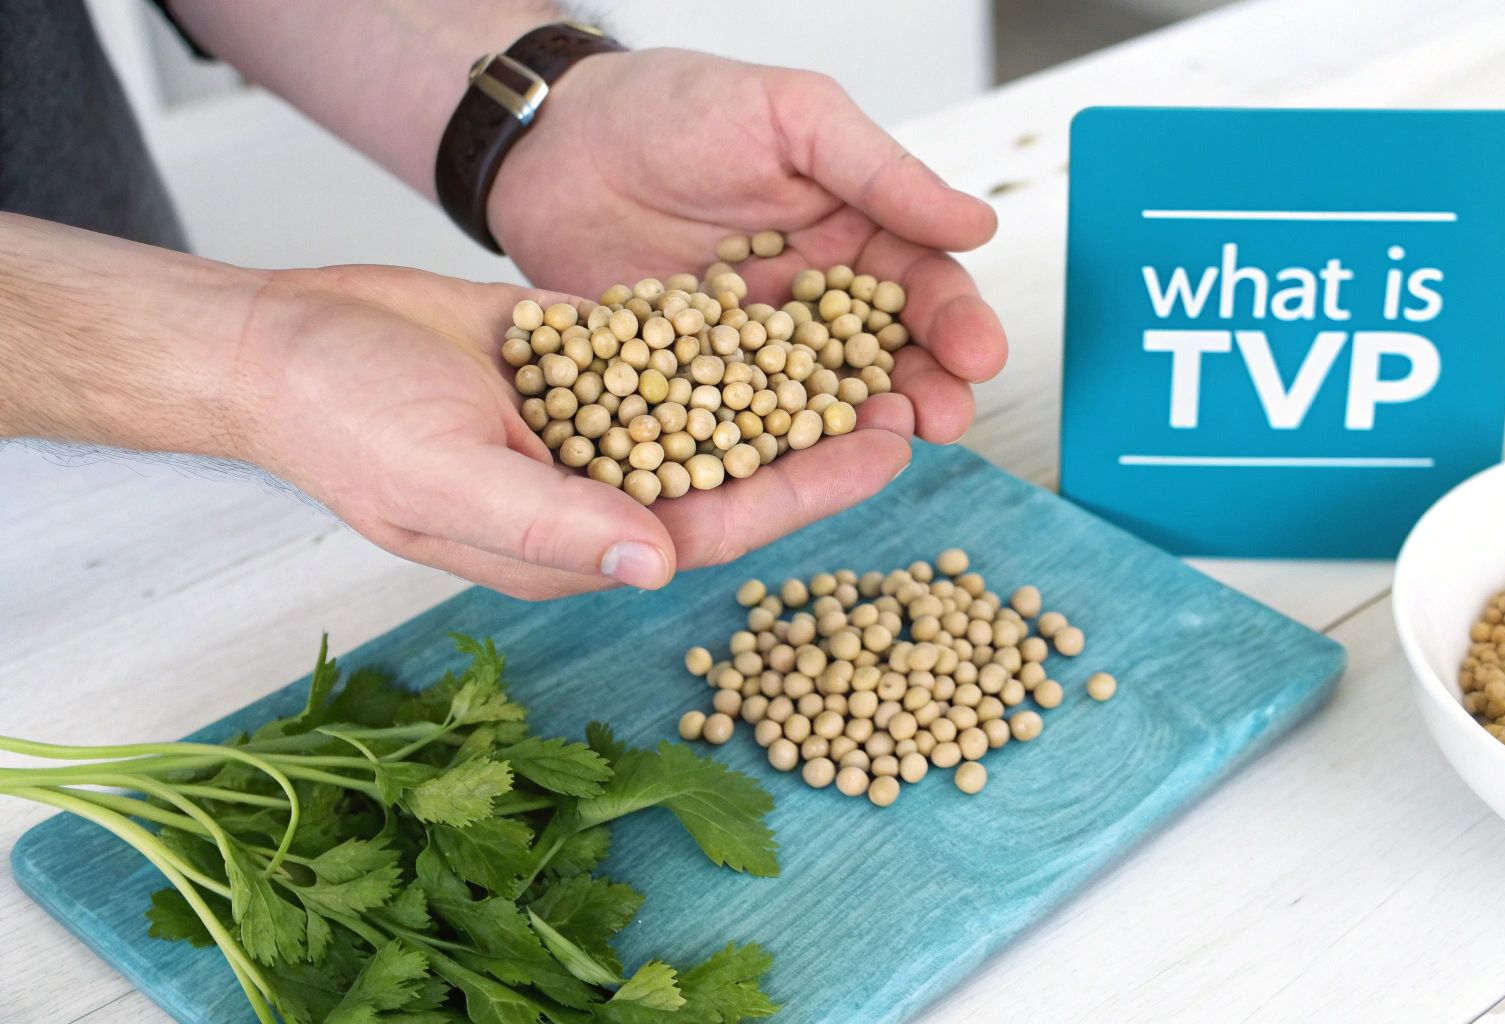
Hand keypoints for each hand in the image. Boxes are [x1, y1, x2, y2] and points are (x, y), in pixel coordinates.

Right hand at [236, 265, 918, 598]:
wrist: (290, 339)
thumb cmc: (346, 423)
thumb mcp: (449, 475)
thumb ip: (554, 523)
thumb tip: (656, 562)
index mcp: (578, 541)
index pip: (718, 524)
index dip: (806, 490)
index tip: (884, 450)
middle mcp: (601, 491)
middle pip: (737, 468)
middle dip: (821, 438)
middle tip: (906, 394)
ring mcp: (596, 428)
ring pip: (717, 409)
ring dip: (790, 382)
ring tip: (870, 341)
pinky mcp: (587, 365)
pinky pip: (673, 352)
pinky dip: (728, 331)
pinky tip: (792, 297)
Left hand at [486, 48, 1006, 448]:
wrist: (552, 141)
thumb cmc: (672, 104)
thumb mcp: (793, 115)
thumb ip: (881, 171)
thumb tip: (976, 225)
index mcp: (855, 233)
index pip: (923, 285)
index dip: (956, 322)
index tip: (979, 354)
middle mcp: (814, 299)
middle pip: (886, 356)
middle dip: (924, 389)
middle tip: (944, 419)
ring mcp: (755, 347)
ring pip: (822, 398)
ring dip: (859, 428)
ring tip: (887, 446)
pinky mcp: (696, 382)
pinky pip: (741, 420)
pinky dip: (769, 445)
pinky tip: (789, 464)